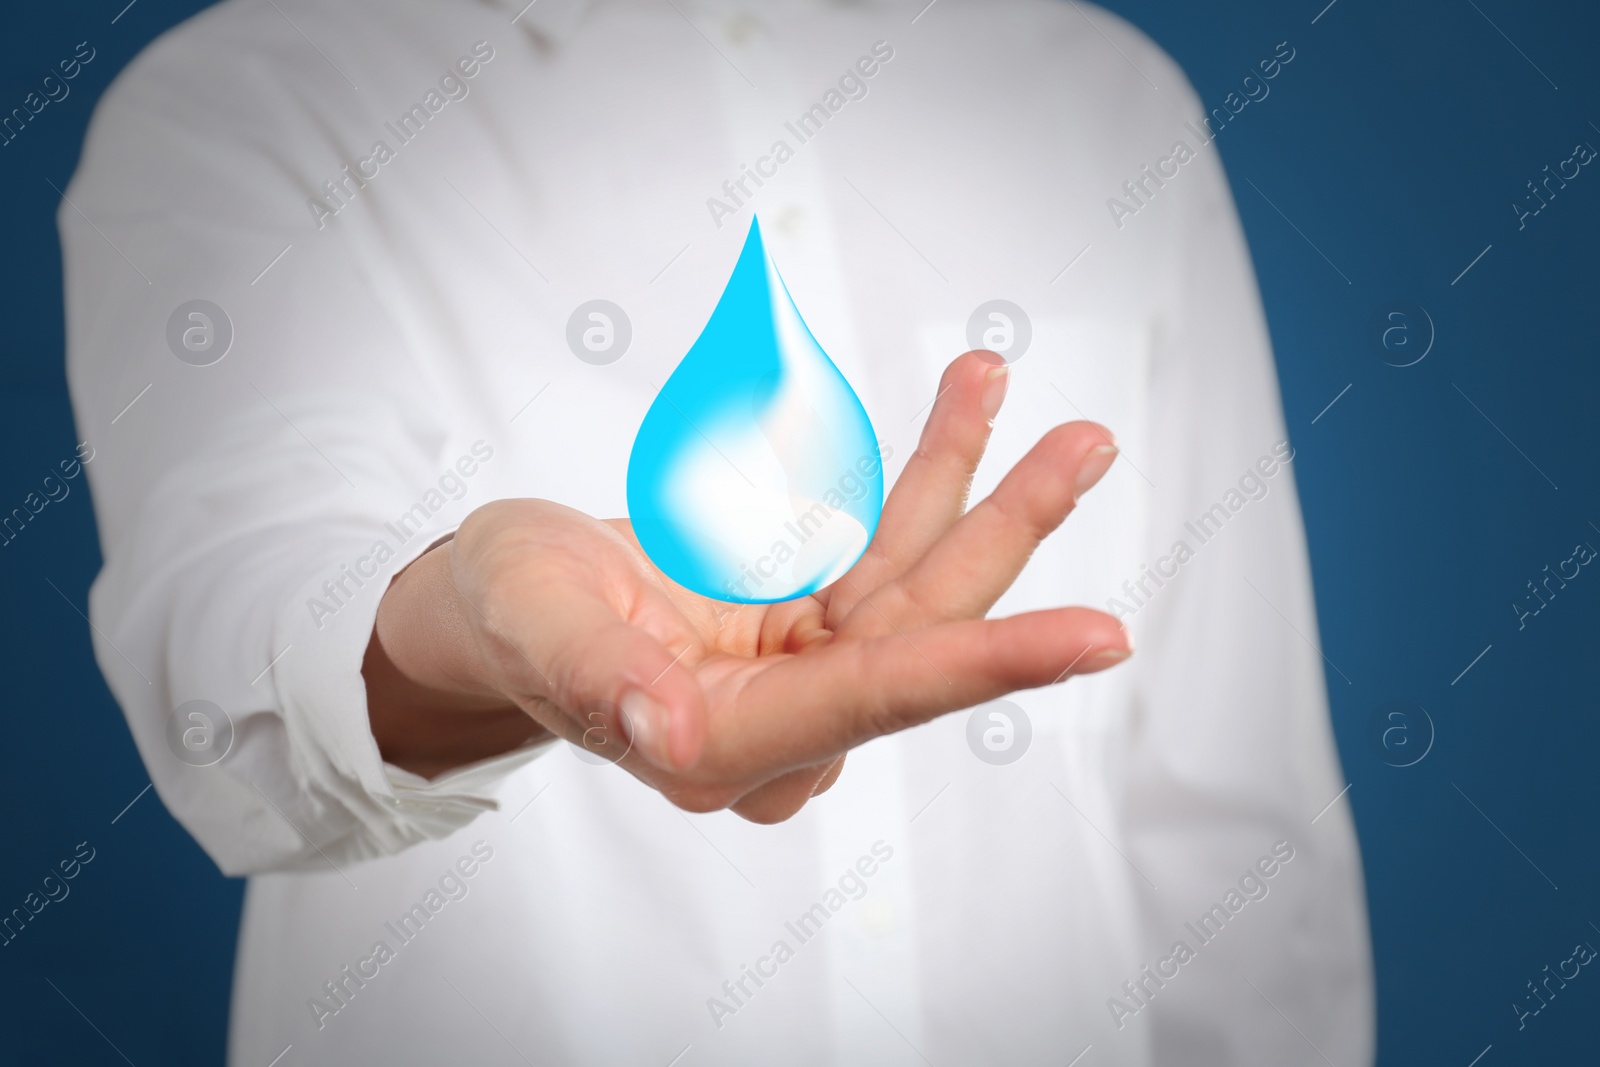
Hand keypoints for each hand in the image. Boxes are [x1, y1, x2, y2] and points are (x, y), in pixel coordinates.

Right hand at [365, 351, 1130, 821]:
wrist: (503, 608)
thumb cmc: (507, 617)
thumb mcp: (532, 624)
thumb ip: (598, 679)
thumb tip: (665, 731)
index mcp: (723, 743)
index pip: (876, 698)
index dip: (987, 662)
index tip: (1096, 636)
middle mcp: (786, 719)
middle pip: (923, 628)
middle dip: (1005, 531)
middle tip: (1084, 444)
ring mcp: (806, 669)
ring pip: (919, 580)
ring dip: (978, 485)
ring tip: (1007, 381)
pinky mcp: (811, 625)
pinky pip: (886, 548)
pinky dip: (924, 477)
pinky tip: (961, 409)